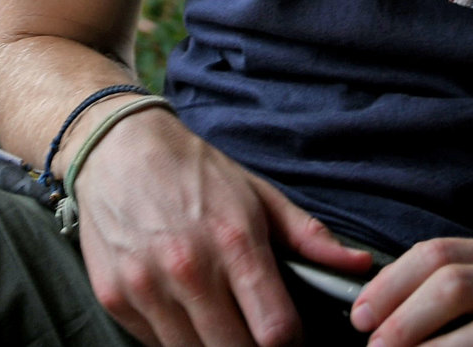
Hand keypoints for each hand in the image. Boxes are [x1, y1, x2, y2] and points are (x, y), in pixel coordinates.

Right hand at [73, 105, 373, 346]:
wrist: (116, 147)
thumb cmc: (193, 170)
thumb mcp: (257, 193)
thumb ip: (308, 236)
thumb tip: (358, 265)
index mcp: (234, 241)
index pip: (275, 331)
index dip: (290, 344)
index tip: (289, 337)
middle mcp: (188, 269)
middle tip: (256, 333)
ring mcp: (146, 287)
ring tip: (222, 326)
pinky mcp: (114, 298)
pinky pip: (156, 346)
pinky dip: (176, 340)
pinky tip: (186, 315)